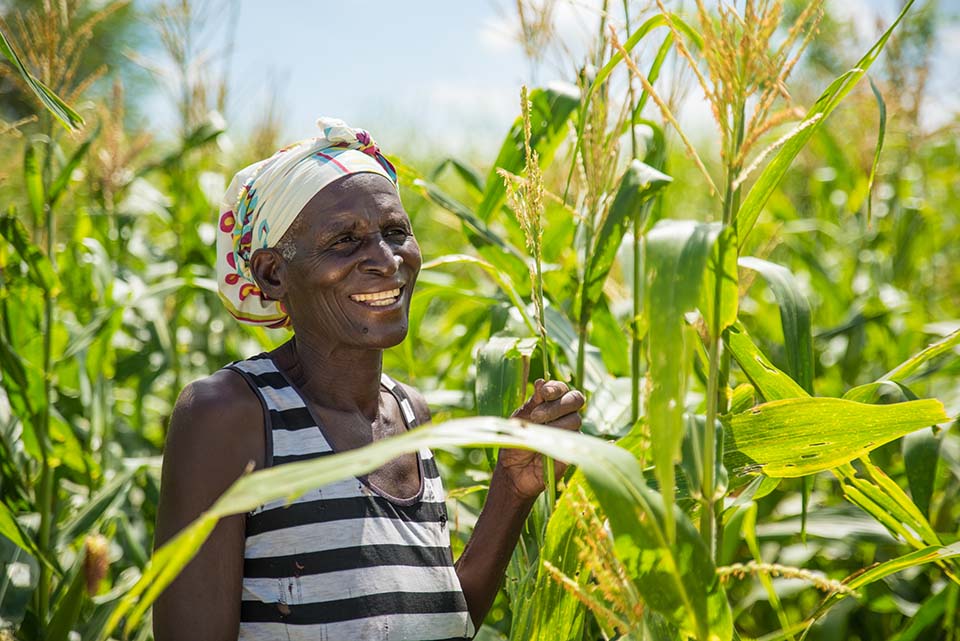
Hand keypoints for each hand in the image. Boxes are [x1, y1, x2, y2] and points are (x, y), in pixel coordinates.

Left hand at [496, 379, 584, 501]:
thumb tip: (541, 381)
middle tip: (536, 416)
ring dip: (556, 423)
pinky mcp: (573, 448)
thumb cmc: (515, 442)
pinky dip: (560, 438)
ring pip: (575, 419)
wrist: (514, 472)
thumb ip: (533, 402)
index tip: (543, 392)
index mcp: (551, 403)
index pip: (562, 388)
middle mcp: (564, 415)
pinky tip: (547, 443)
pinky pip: (576, 439)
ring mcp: (571, 431)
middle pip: (575, 399)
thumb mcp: (520, 419)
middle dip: (556, 405)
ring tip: (537, 432)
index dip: (555, 388)